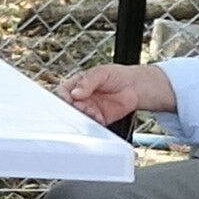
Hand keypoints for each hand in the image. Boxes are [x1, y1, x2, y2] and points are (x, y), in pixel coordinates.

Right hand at [56, 60, 174, 126]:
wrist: (135, 87)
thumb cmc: (117, 75)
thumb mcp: (101, 73)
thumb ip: (87, 82)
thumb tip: (75, 93)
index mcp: (77, 85)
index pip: (63, 92)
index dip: (63, 97)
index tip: (68, 99)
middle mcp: (81, 99)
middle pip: (68, 107)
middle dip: (72, 109)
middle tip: (79, 106)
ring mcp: (89, 109)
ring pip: (78, 117)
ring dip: (82, 117)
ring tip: (91, 111)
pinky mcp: (98, 119)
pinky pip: (91, 125)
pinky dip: (93, 123)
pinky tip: (98, 117)